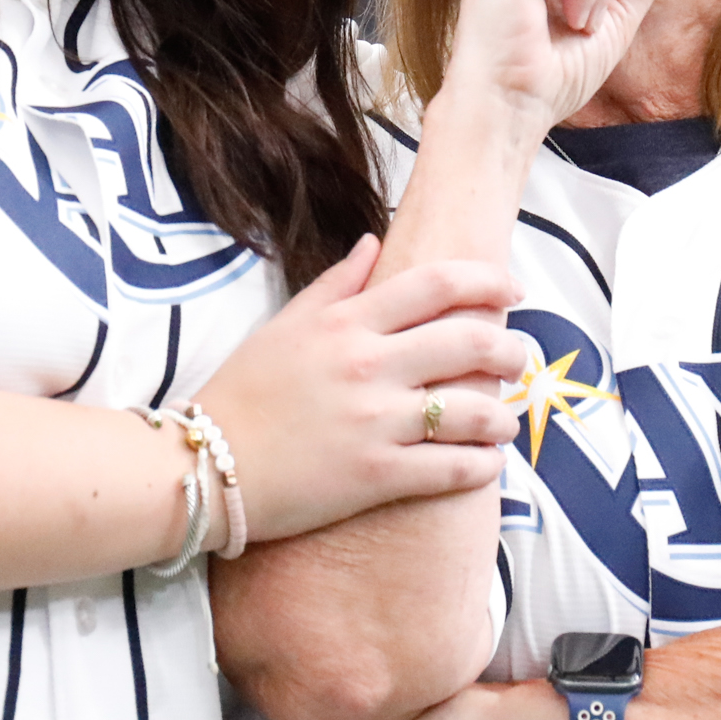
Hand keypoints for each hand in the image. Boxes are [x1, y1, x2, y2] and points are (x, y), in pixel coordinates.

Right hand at [194, 237, 523, 544]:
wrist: (201, 466)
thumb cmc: (241, 393)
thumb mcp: (284, 325)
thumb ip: (335, 283)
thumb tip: (373, 242)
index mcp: (347, 322)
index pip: (437, 285)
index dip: (487, 282)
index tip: (512, 291)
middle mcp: (368, 365)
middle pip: (469, 342)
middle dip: (510, 350)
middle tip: (519, 359)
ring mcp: (375, 422)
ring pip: (471, 409)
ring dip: (503, 414)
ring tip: (506, 418)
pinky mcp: (376, 477)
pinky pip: (451, 469)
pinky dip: (482, 465)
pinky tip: (488, 462)